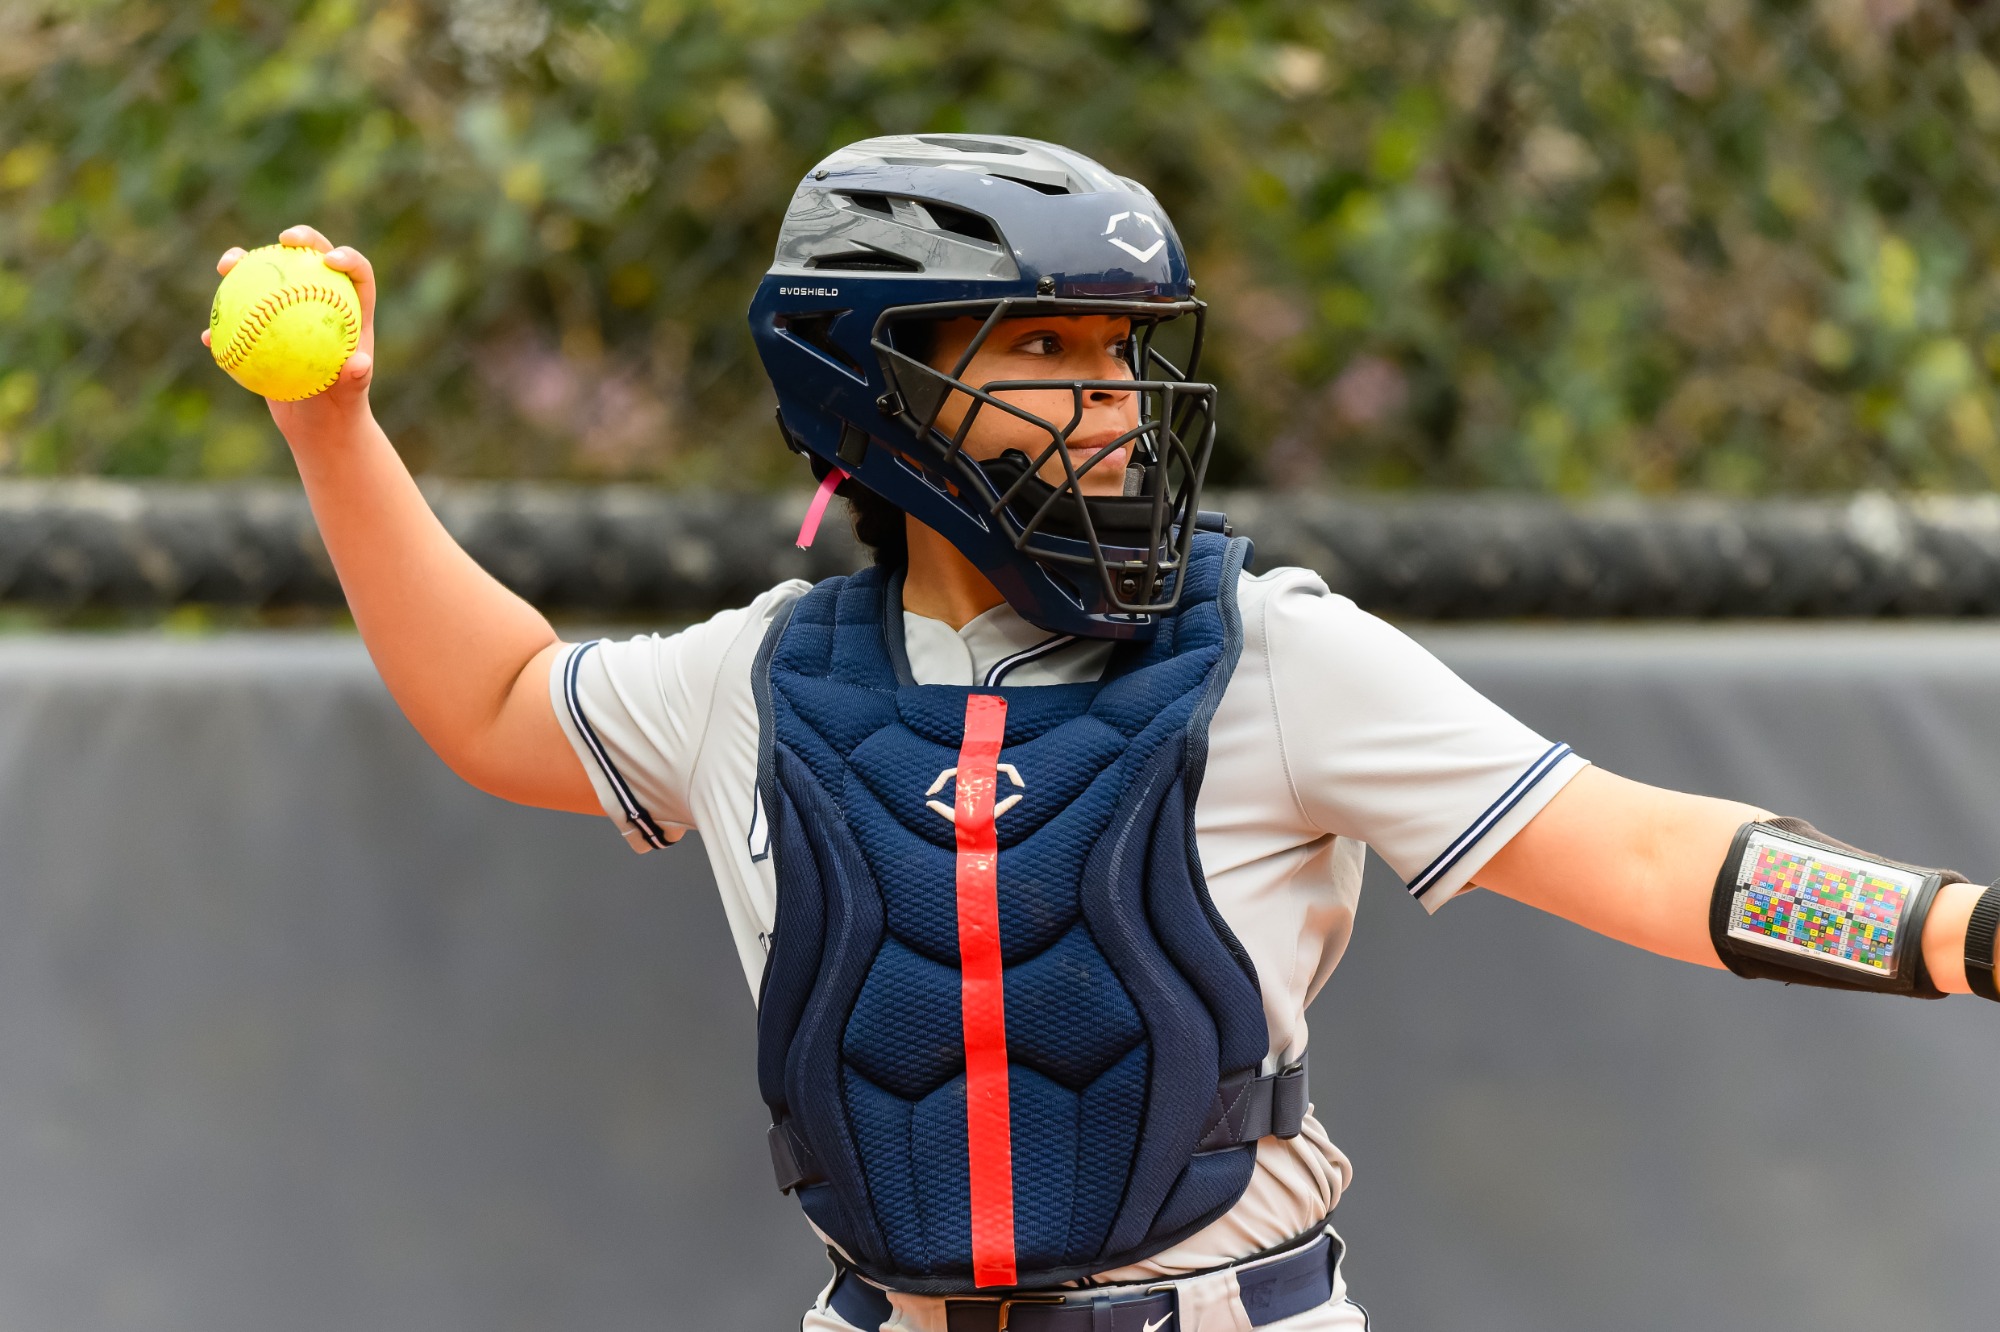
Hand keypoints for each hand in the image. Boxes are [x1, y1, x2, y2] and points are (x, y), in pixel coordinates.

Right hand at [202, 224, 377, 443]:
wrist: (319, 425)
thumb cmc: (343, 409)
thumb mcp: (351, 398)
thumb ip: (356, 381)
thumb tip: (359, 364)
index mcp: (352, 312)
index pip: (356, 274)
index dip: (348, 257)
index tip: (329, 260)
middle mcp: (323, 303)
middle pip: (313, 259)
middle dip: (301, 238)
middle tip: (283, 240)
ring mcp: (291, 312)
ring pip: (268, 278)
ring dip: (244, 264)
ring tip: (226, 266)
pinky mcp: (264, 328)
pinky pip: (239, 319)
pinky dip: (223, 326)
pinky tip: (209, 336)